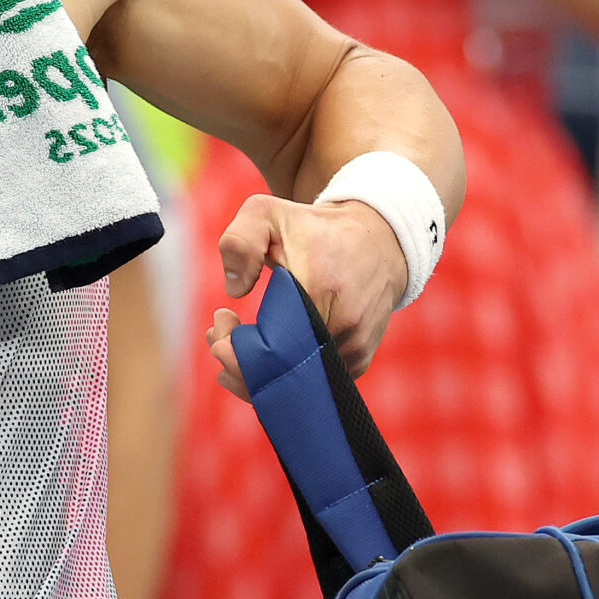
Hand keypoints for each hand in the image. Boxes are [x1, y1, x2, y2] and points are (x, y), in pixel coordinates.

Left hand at [204, 194, 408, 400]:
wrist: (379, 243)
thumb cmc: (316, 230)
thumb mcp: (267, 214)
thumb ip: (240, 242)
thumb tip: (235, 290)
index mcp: (318, 289)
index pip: (267, 345)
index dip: (234, 346)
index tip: (220, 322)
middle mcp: (342, 326)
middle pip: (277, 373)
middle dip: (238, 363)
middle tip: (218, 337)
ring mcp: (353, 349)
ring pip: (294, 385)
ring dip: (255, 372)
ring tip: (237, 342)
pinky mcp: (358, 362)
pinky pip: (312, 385)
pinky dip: (283, 376)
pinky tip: (264, 355)